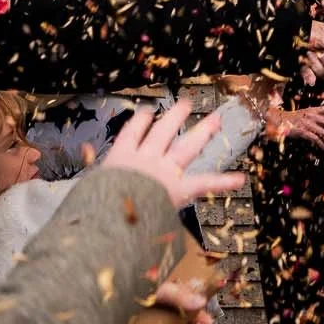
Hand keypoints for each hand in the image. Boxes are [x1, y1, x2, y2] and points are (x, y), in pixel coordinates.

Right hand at [96, 99, 246, 207]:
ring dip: (202, 132)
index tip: (146, 111)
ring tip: (216, 120)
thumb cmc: (93, 207)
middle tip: (187, 104)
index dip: (140, 120)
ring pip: (186, 146)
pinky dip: (223, 182)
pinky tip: (240, 179)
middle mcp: (144, 159)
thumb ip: (91, 170)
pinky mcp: (177, 188)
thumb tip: (82, 153)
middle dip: (176, 116)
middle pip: (163, 131)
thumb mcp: (87, 187)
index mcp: (121, 158)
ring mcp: (163, 171)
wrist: (106, 219)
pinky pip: (204, 183)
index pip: (131, 132)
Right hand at [266, 100, 323, 148]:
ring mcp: (307, 124)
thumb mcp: (305, 113)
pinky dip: (321, 144)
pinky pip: (316, 139)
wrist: (279, 120)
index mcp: (312, 110)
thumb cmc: (292, 118)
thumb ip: (314, 115)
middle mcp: (311, 116)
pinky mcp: (303, 132)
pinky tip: (322, 147)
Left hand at [301, 21, 323, 82]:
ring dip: (315, 65)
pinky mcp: (305, 68)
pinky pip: (311, 77)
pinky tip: (308, 77)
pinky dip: (309, 77)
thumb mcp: (322, 35)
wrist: (279, 34)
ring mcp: (316, 60)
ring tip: (307, 55)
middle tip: (322, 55)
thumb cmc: (301, 30)